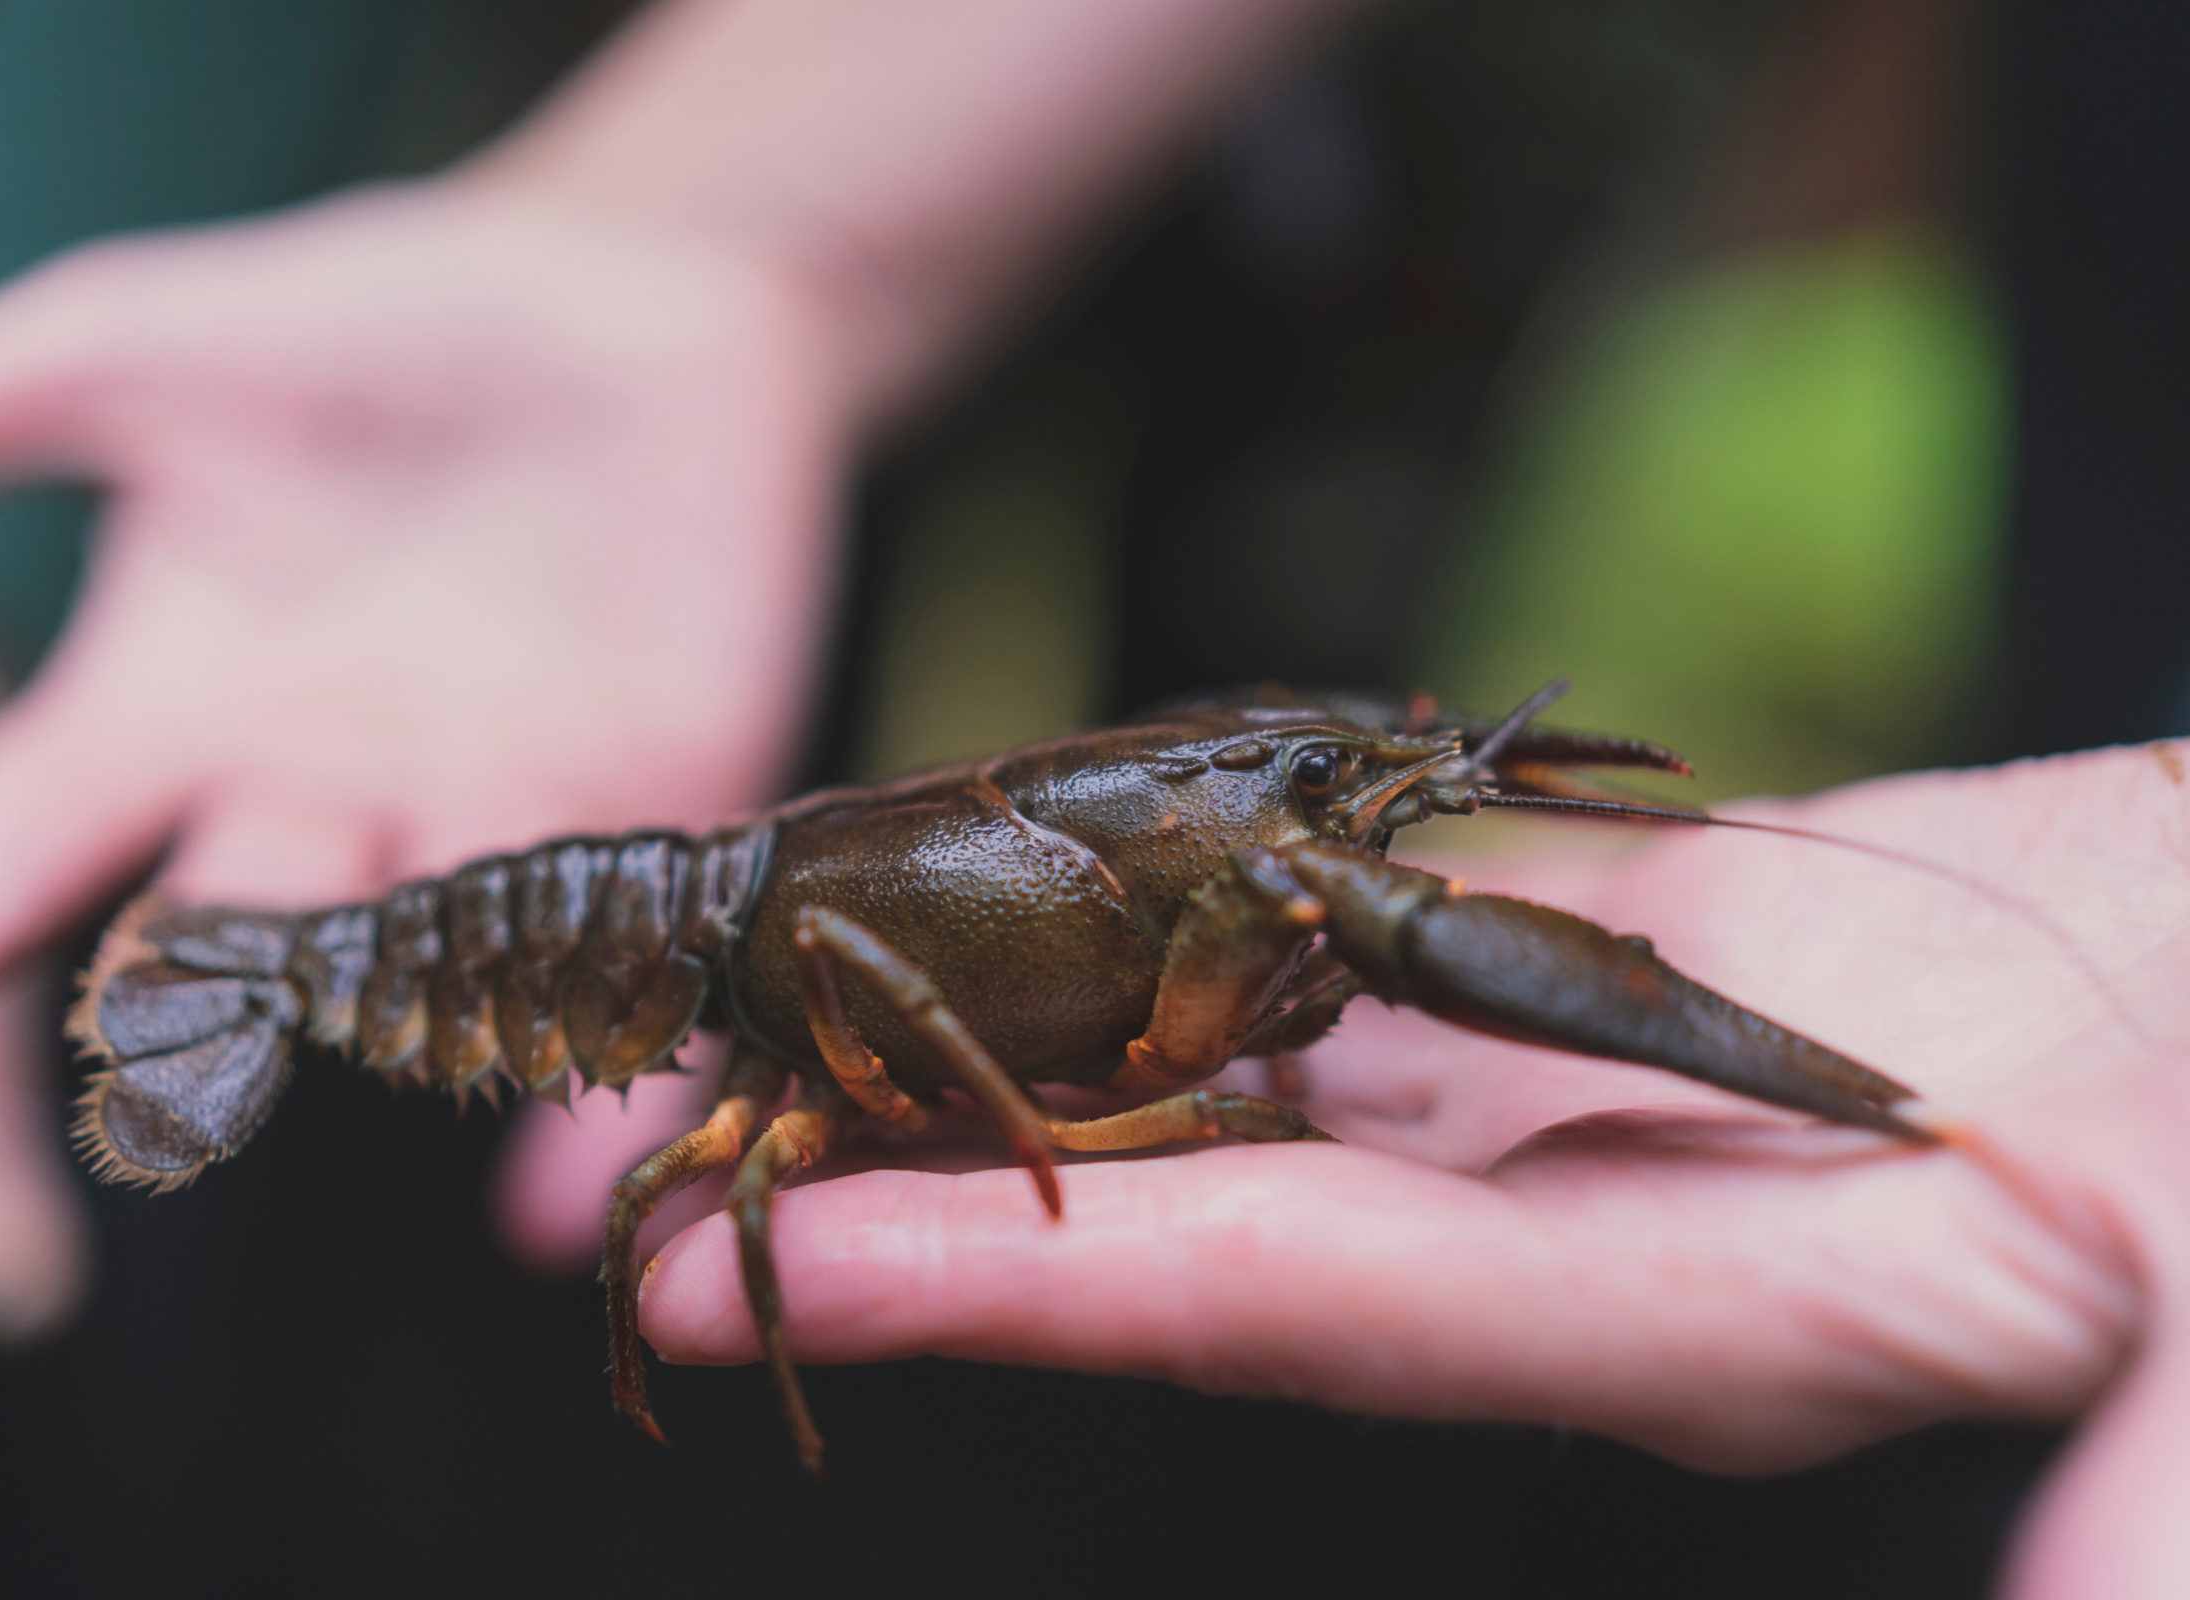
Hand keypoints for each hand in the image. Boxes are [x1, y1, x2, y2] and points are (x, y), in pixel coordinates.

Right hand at [0, 174, 847, 1129]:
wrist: (620, 298)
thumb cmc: (357, 330)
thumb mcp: (124, 354)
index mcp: (160, 718)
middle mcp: (310, 811)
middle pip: (222, 942)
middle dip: (185, 994)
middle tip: (174, 998)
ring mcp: (487, 833)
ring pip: (422, 965)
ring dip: (404, 1015)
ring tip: (410, 1025)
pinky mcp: (656, 828)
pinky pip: (623, 968)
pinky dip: (601, 1069)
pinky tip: (571, 1180)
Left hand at [633, 744, 2189, 1596]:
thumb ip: (2158, 1500)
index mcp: (1684, 1327)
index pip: (1304, 1315)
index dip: (1053, 1291)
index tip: (812, 1269)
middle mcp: (1550, 1244)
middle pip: (1186, 1225)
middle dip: (926, 1205)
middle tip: (644, 1184)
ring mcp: (1538, 1116)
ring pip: (1216, 1094)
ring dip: (988, 1071)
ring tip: (765, 1033)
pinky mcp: (1562, 989)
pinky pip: (1314, 973)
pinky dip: (1147, 947)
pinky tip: (1005, 907)